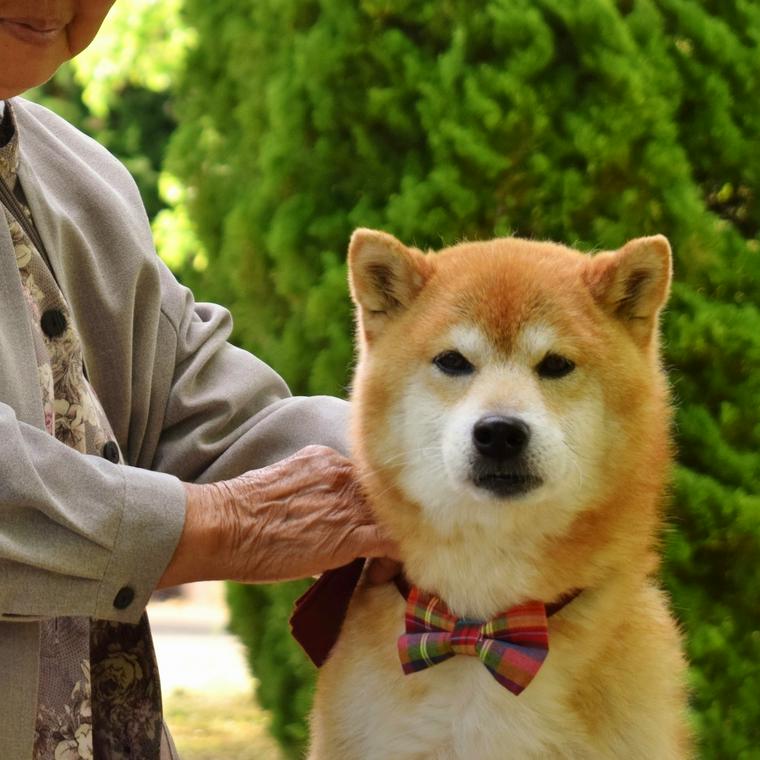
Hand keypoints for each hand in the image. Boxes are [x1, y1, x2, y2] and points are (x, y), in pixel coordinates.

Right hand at [158, 445, 399, 586]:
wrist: (223, 528)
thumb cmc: (239, 514)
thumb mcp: (282, 489)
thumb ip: (310, 496)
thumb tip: (320, 523)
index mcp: (325, 460)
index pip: (364, 481)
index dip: (367, 507)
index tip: (361, 527)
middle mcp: (343, 474)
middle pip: (383, 498)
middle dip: (383, 524)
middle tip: (375, 553)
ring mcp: (350, 502)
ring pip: (394, 519)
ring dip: (391, 544)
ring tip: (378, 568)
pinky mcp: (353, 535)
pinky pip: (394, 543)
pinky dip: (396, 559)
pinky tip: (384, 573)